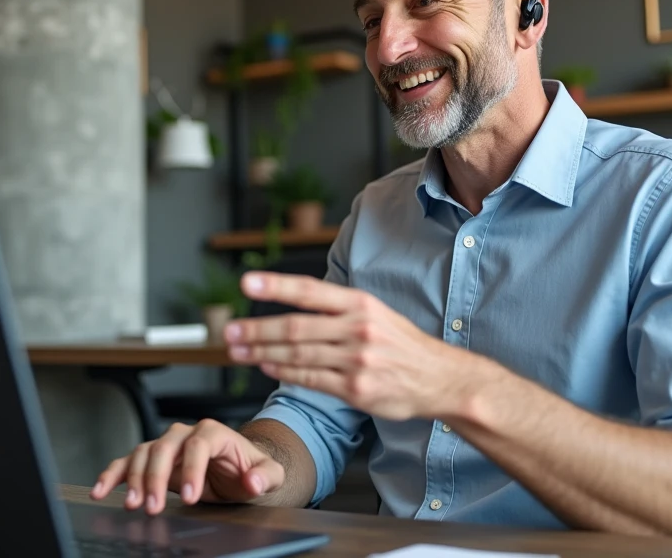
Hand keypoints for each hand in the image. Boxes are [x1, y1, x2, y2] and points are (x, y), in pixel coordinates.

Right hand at [88, 419, 284, 514]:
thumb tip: (252, 481)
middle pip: (164, 448)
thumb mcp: (268, 474)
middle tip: (154, 506)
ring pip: (143, 453)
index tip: (190, 497)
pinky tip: (101, 490)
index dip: (192, 469)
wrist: (237, 469)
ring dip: (133, 479)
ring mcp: (166, 445)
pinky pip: (127, 462)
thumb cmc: (250, 469)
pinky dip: (112, 474)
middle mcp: (186, 434)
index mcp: (214, 432)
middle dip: (156, 477)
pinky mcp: (152, 459)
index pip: (198, 445)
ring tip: (132, 505)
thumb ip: (264, 476)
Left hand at [224, 271, 461, 420]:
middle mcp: (357, 329)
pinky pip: (310, 379)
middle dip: (257, 329)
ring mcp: (356, 361)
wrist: (441, 380)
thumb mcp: (377, 313)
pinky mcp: (355, 390)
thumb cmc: (403, 345)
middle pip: (295, 327)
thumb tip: (296, 303)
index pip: (309, 291)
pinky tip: (266, 365)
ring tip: (238, 351)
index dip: (275, 285)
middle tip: (230, 331)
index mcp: (361, 304)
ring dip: (262, 352)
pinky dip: (284, 372)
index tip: (246, 283)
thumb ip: (339, 309)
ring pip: (297, 354)